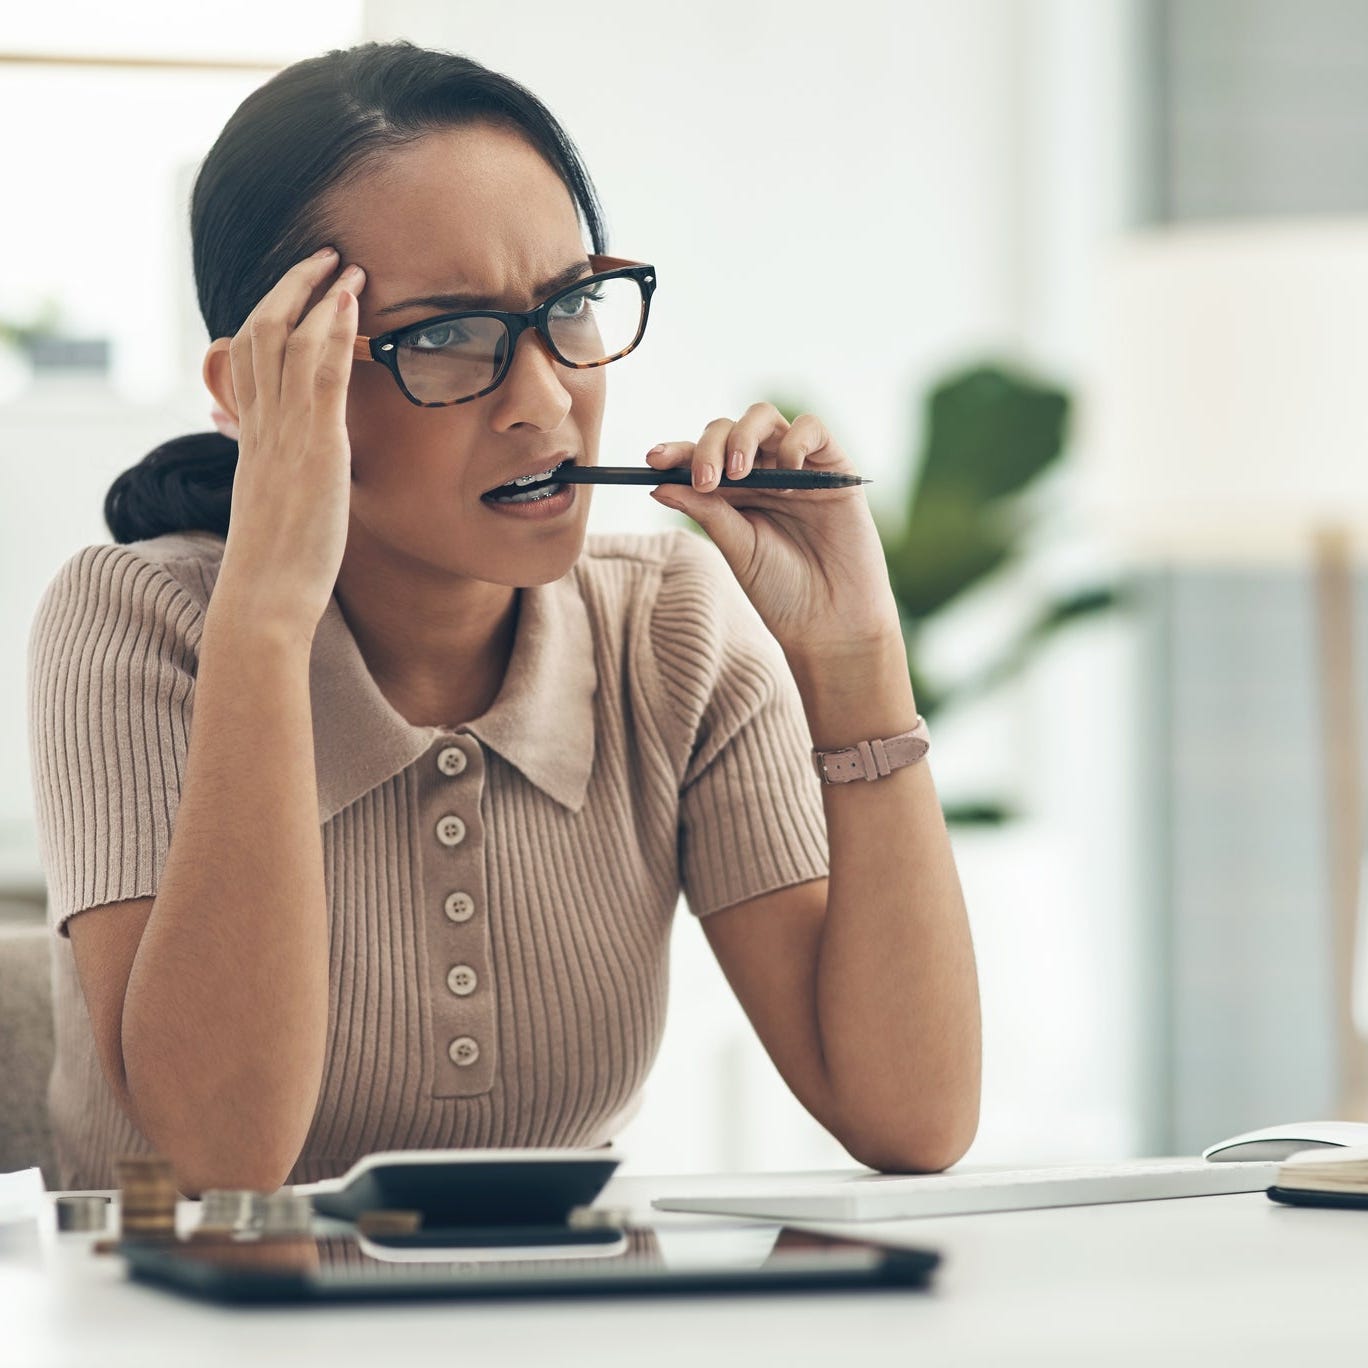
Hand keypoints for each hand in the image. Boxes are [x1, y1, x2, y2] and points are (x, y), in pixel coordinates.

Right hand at [212, 247, 364, 644]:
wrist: (264, 597)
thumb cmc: (277, 568)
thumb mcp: (275, 513)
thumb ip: (279, 479)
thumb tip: (282, 472)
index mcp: (252, 440)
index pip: (250, 359)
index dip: (271, 316)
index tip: (297, 293)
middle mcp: (261, 427)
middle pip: (262, 333)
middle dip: (291, 288)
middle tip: (323, 258)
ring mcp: (284, 433)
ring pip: (287, 341)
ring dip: (316, 294)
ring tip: (344, 264)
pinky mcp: (313, 447)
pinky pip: (319, 373)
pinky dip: (333, 330)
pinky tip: (351, 301)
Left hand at [646, 403, 901, 657]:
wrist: (831, 620)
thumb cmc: (782, 590)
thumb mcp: (737, 547)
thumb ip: (706, 511)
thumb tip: (658, 484)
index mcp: (734, 493)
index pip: (700, 459)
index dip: (676, 453)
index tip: (653, 461)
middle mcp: (763, 473)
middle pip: (727, 430)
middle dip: (708, 447)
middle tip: (705, 480)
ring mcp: (798, 466)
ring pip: (764, 418)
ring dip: (743, 437)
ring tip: (739, 473)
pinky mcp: (834, 467)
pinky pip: (812, 428)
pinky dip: (794, 441)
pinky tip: (788, 474)